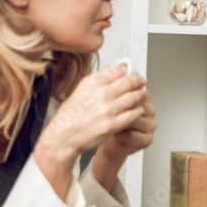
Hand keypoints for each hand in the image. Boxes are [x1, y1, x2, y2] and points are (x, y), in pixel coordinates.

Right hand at [34, 63, 147, 197]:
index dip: (126, 71)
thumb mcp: (80, 91)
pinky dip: (138, 111)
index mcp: (91, 84)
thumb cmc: (69, 116)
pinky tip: (139, 110)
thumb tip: (111, 69)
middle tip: (142, 81)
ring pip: (133, 97)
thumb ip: (97, 79)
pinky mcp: (112, 124)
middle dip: (138, 81)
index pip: (115, 72)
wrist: (64, 137)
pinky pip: (132, 114)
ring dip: (140, 95)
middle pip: (128, 82)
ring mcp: (107, 110)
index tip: (129, 72)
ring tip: (143, 94)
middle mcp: (100, 94)